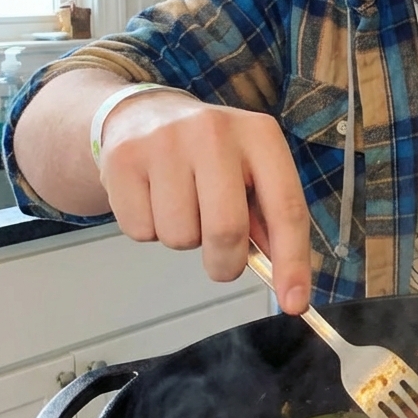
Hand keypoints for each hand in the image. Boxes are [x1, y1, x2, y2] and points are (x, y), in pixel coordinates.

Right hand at [98, 92, 310, 313]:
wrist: (143, 114)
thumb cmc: (211, 155)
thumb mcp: (251, 170)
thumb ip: (270, 219)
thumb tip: (287, 279)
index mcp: (260, 135)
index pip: (286, 207)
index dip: (292, 261)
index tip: (295, 303)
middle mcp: (214, 132)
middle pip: (226, 230)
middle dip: (226, 264)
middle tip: (223, 262)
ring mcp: (165, 142)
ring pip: (180, 236)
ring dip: (184, 240)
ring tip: (183, 207)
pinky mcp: (123, 159)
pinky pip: (141, 231)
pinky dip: (149, 230)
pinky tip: (153, 198)